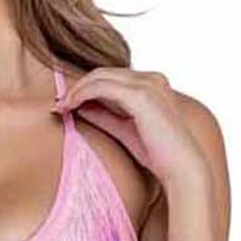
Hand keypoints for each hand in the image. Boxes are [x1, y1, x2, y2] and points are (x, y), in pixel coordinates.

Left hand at [53, 66, 206, 188]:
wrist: (181, 167)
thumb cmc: (158, 154)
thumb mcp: (124, 130)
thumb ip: (104, 115)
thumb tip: (78, 107)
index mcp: (152, 84)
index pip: (111, 78)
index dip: (85, 88)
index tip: (66, 105)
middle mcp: (151, 79)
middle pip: (102, 73)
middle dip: (77, 87)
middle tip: (58, 105)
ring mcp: (147, 84)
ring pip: (99, 76)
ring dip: (76, 90)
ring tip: (61, 107)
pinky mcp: (140, 95)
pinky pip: (102, 86)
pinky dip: (82, 94)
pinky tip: (70, 107)